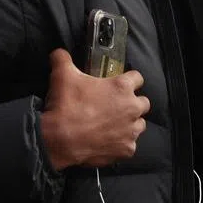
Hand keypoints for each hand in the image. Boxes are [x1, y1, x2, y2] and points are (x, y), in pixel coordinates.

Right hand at [40, 48, 150, 170]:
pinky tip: (108, 142)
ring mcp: (131, 131)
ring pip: (139, 125)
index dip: (128, 80)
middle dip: (132, 103)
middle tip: (115, 106)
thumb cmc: (66, 105)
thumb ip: (63, 59)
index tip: (118, 84)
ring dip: (130, 123)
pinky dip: (121, 143)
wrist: (61, 139)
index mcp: (122, 87)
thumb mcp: (62, 75)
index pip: (138, 78)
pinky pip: (130, 145)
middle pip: (143, 103)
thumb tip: (58, 53)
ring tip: (113, 125)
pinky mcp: (127, 150)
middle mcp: (132, 108)